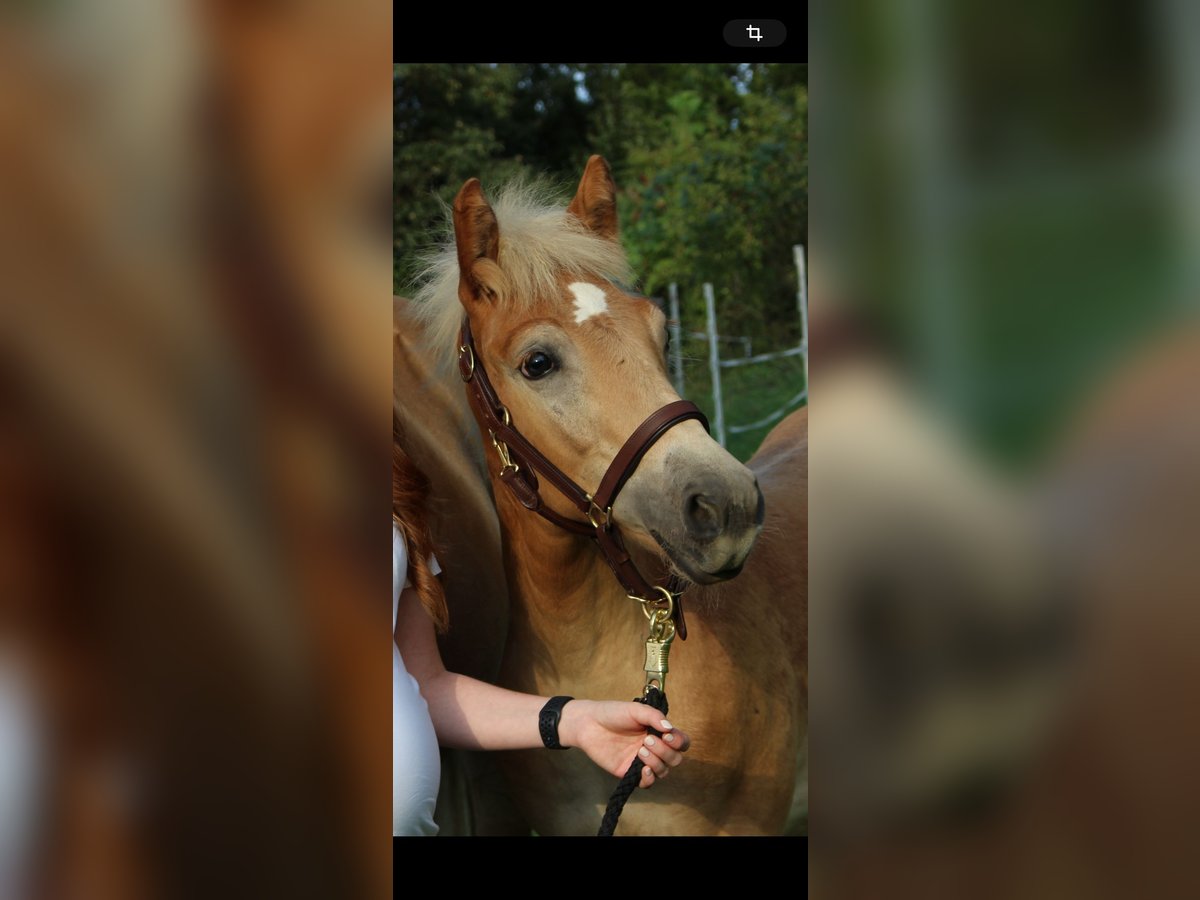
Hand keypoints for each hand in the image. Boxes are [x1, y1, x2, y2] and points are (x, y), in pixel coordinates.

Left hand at [558, 699, 690, 788]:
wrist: (589, 724)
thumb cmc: (613, 713)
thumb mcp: (635, 709)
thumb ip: (653, 716)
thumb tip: (669, 728)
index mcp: (658, 732)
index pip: (681, 742)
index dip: (679, 741)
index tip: (666, 735)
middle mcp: (654, 748)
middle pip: (675, 759)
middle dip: (666, 751)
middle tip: (646, 740)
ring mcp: (642, 761)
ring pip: (663, 771)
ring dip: (657, 762)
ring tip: (640, 750)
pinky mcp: (629, 772)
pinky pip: (648, 783)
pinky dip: (650, 778)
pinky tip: (643, 768)